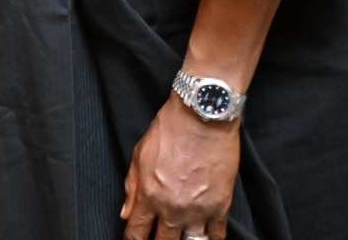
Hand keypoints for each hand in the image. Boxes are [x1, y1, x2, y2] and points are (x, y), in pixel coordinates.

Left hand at [120, 94, 238, 238]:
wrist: (202, 119)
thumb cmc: (169, 132)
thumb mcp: (139, 156)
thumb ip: (132, 187)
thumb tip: (126, 213)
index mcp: (149, 195)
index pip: (136, 232)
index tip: (134, 239)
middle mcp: (173, 208)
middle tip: (157, 238)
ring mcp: (198, 210)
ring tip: (180, 236)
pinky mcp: (221, 207)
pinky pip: (217, 236)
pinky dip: (210, 239)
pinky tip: (204, 237)